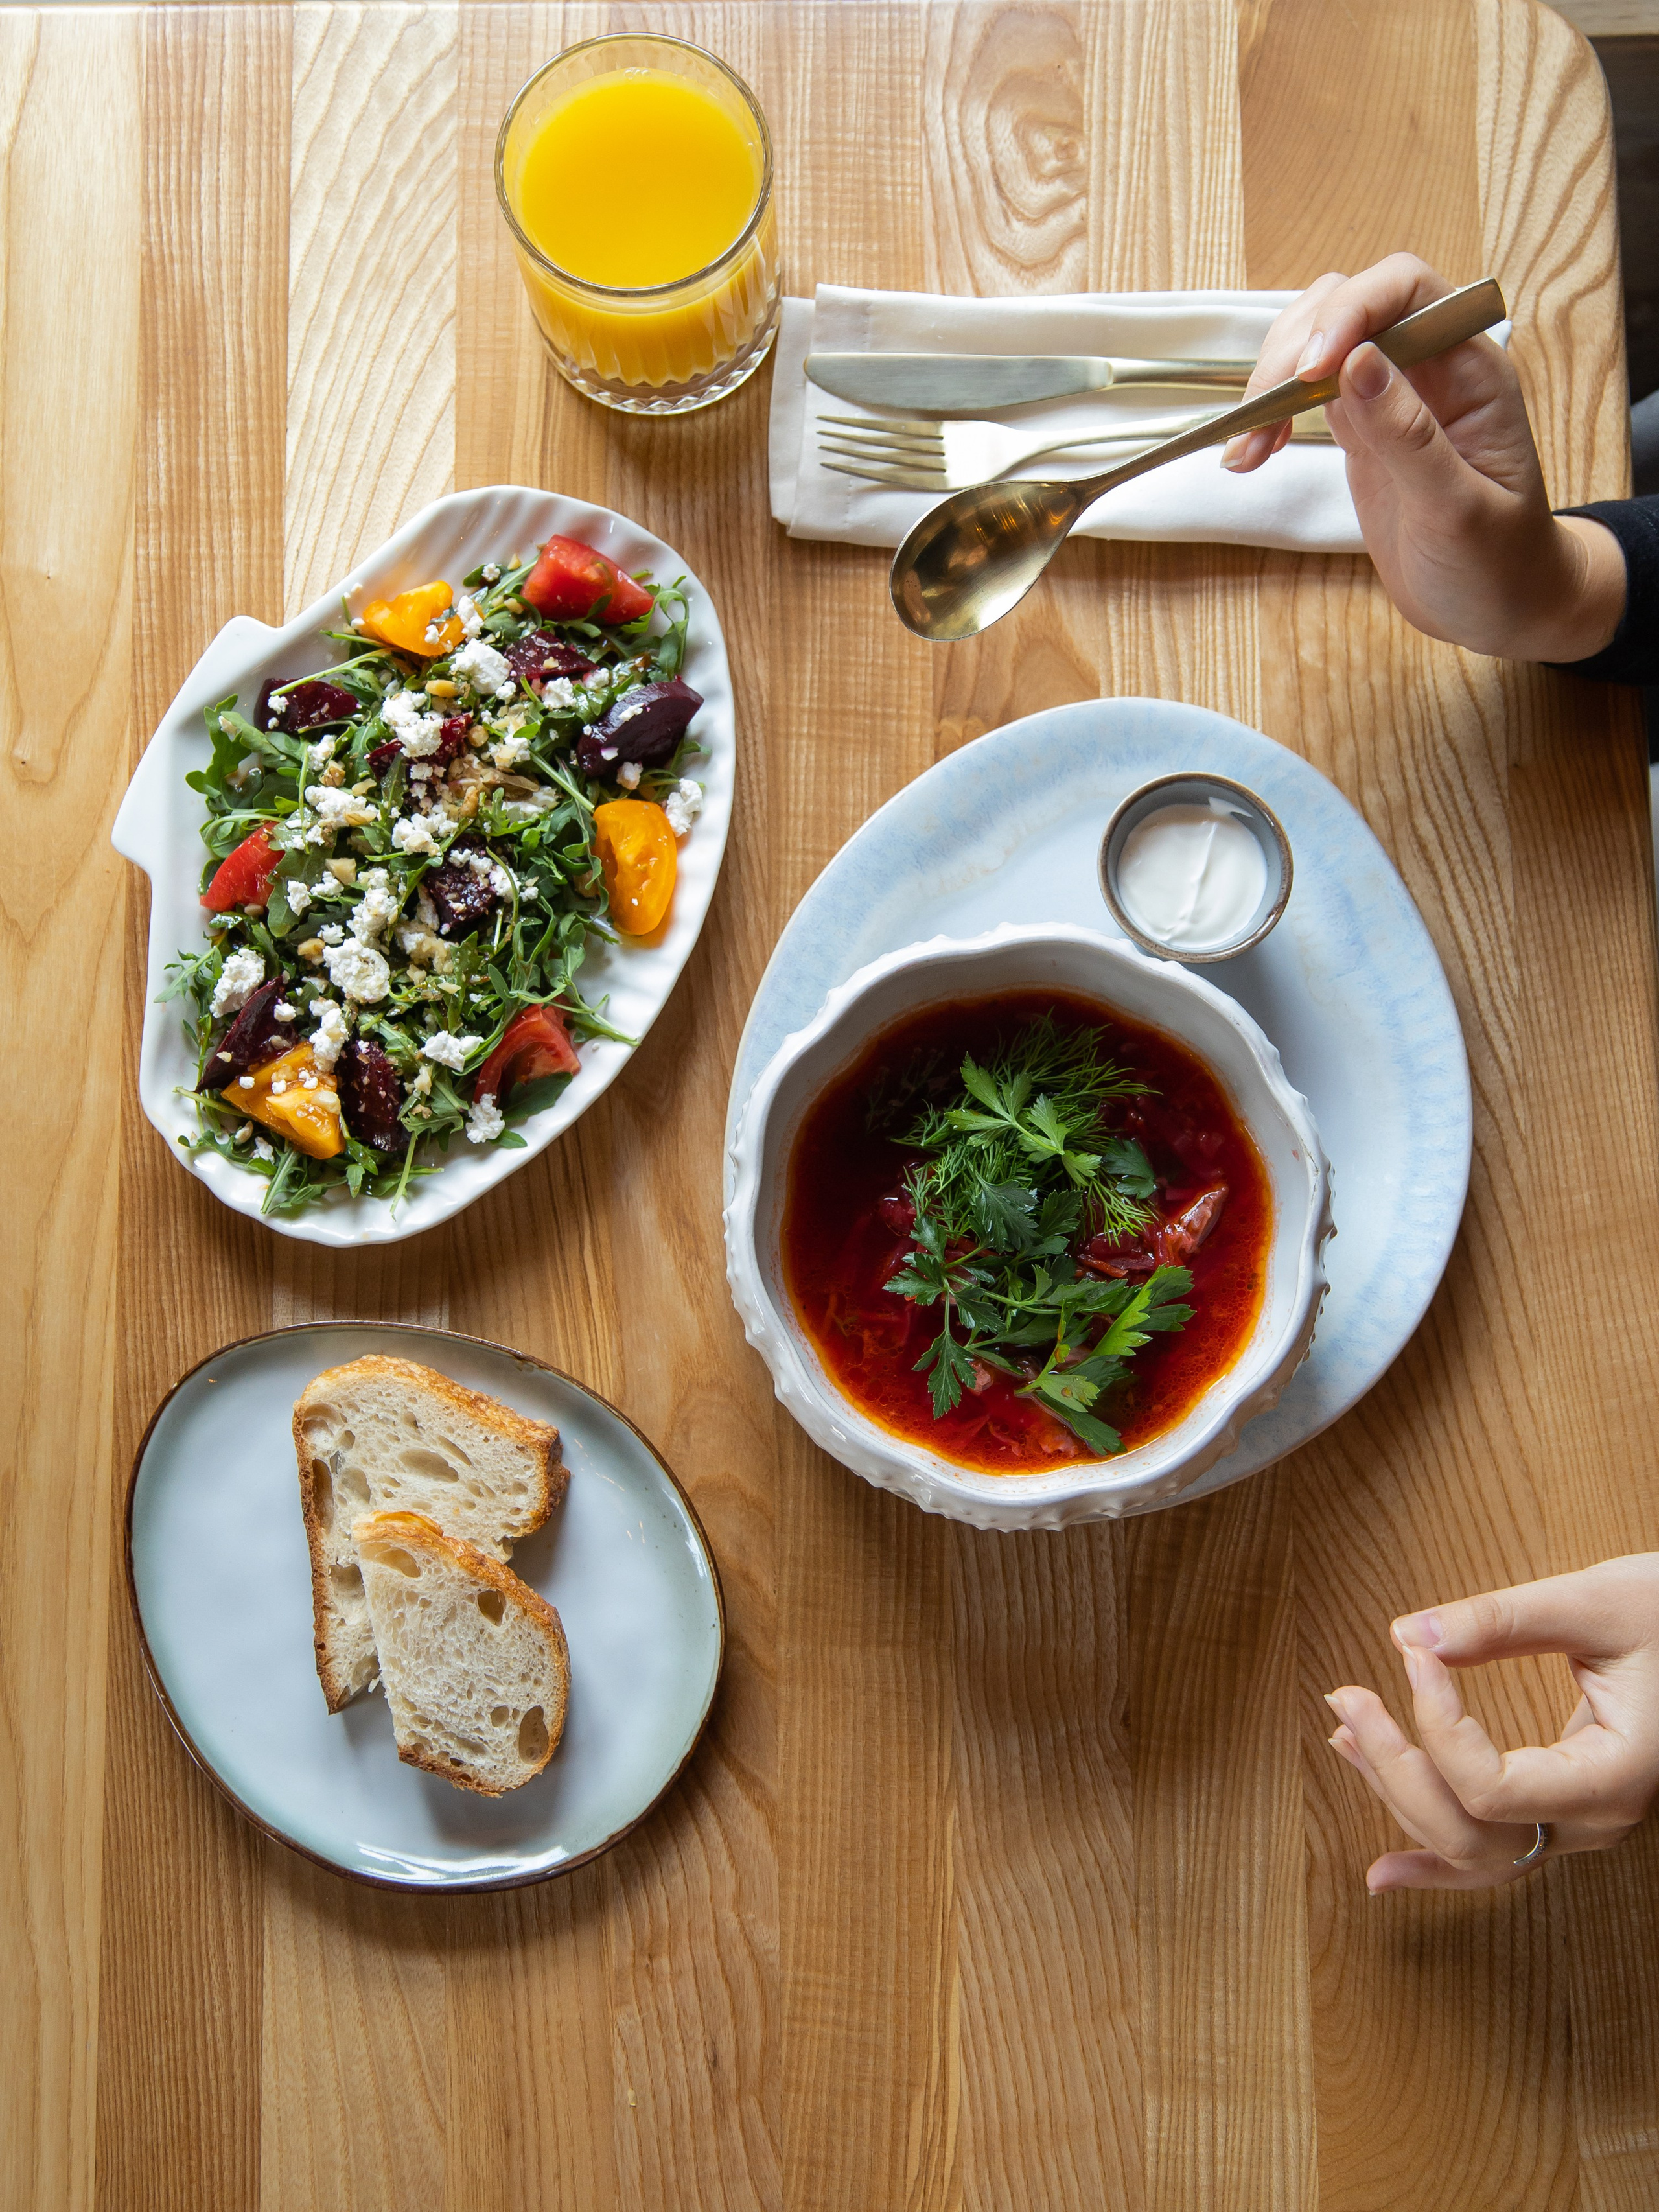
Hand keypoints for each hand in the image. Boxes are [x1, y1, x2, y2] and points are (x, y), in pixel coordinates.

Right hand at [1221, 252, 1626, 664]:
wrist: (1500, 608)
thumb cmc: (1498, 562)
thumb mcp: (1457, 508)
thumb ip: (1408, 434)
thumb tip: (1355, 360)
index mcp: (1470, 367)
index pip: (1405, 290)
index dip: (1351, 310)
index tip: (1309, 371)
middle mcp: (1429, 366)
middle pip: (1347, 305)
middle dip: (1293, 350)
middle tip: (1259, 420)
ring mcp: (1391, 395)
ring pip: (1317, 343)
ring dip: (1271, 382)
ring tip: (1246, 448)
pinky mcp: (1360, 429)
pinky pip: (1305, 394)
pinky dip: (1269, 415)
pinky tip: (1250, 453)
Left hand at [1324, 1555, 1658, 1889]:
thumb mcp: (1596, 1602)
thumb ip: (1502, 1621)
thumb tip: (1409, 1634)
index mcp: (1614, 1777)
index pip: (1493, 1787)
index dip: (1437, 1726)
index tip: (1413, 1655)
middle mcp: (1595, 1819)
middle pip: (1469, 1831)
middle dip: (1394, 1768)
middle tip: (1345, 1697)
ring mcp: (1578, 1824)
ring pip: (1471, 1847)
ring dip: (1398, 1796)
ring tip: (1344, 1734)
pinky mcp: (1561, 1809)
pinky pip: (1491, 1853)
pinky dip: (1431, 1855)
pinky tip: (1383, 1873)